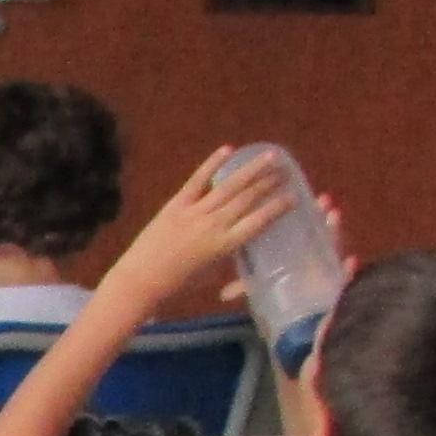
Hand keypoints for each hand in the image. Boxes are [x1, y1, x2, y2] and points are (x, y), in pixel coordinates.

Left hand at [122, 146, 296, 302]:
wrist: (141, 280)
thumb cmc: (178, 285)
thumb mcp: (211, 274)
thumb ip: (229, 256)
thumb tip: (244, 242)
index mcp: (225, 246)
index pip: (258, 222)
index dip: (277, 208)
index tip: (294, 196)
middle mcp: (214, 225)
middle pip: (247, 199)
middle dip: (269, 183)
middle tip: (286, 169)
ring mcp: (195, 212)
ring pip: (229, 186)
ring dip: (251, 170)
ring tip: (270, 156)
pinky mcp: (176, 203)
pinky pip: (198, 180)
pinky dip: (212, 164)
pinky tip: (228, 150)